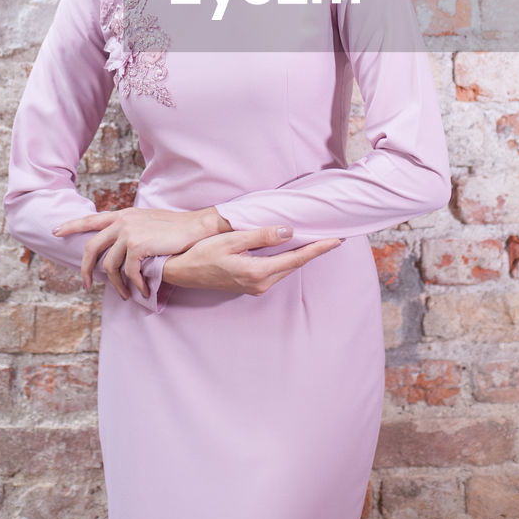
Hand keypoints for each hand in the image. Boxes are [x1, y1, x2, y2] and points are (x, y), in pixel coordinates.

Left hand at [52, 206, 219, 296]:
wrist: (196, 227)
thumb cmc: (176, 228)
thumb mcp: (148, 221)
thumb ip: (131, 228)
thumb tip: (120, 245)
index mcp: (123, 215)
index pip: (91, 219)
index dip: (72, 225)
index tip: (56, 231)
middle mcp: (122, 221)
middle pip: (91, 247)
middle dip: (85, 269)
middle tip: (85, 284)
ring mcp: (129, 232)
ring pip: (109, 266)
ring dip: (116, 285)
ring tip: (125, 294)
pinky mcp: (138, 245)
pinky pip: (128, 272)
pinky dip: (134, 285)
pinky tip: (142, 291)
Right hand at [162, 225, 342, 294]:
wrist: (182, 272)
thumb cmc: (202, 253)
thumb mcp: (231, 240)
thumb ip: (261, 235)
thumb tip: (288, 231)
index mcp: (257, 272)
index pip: (296, 259)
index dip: (318, 249)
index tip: (336, 240)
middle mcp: (260, 283)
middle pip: (294, 265)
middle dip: (314, 251)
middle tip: (333, 237)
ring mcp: (256, 287)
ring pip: (285, 268)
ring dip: (301, 255)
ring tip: (318, 241)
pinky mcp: (251, 285)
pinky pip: (275, 271)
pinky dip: (287, 259)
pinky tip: (292, 250)